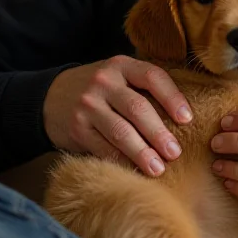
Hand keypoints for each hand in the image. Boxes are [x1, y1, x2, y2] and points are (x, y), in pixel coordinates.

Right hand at [43, 55, 192, 176]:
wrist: (50, 97)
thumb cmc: (101, 90)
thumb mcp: (120, 77)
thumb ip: (144, 87)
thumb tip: (185, 116)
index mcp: (121, 65)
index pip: (152, 77)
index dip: (172, 98)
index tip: (187, 119)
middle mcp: (103, 82)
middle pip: (137, 108)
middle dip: (159, 133)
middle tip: (175, 153)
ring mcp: (88, 105)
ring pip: (121, 131)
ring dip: (142, 153)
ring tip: (158, 169)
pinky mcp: (77, 128)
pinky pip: (103, 148)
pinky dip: (122, 162)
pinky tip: (135, 172)